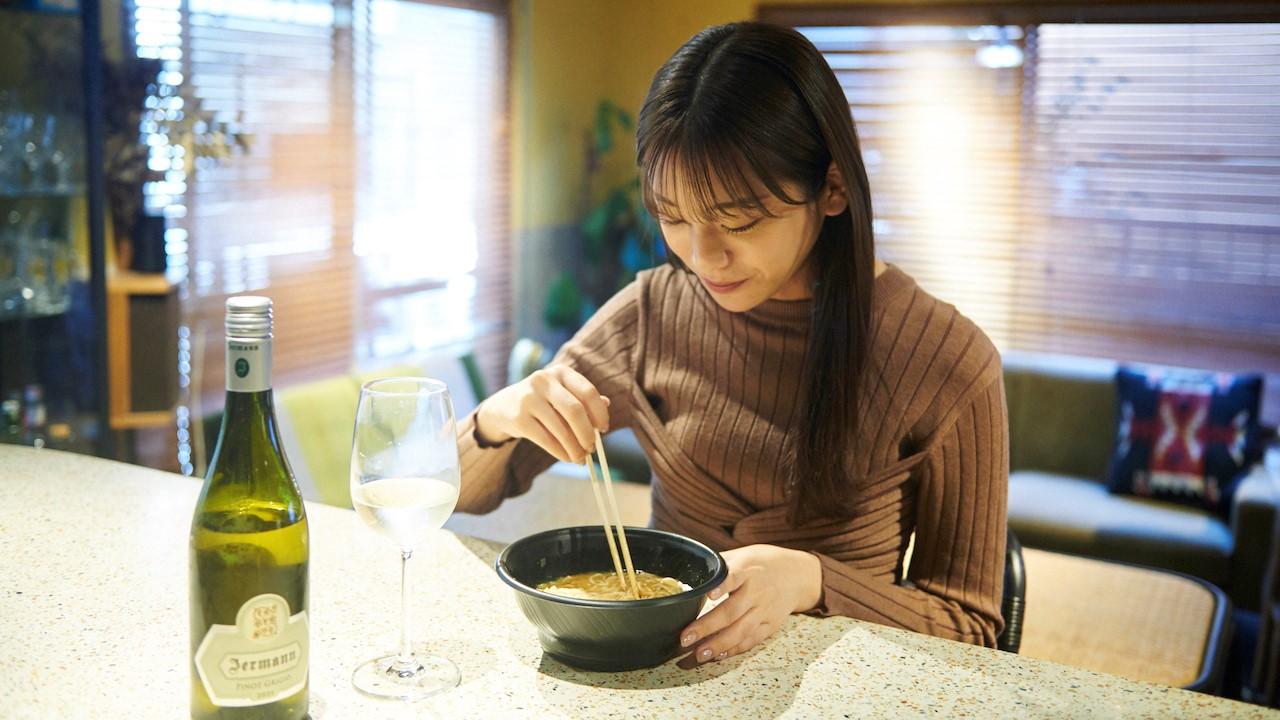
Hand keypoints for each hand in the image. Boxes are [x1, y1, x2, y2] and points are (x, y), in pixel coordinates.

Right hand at [474, 365, 609, 463]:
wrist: (503, 406)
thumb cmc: (543, 401)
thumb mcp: (561, 393)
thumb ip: (583, 398)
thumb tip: (606, 404)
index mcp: (560, 372)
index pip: (588, 392)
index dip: (600, 413)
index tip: (604, 429)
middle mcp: (543, 380)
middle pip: (575, 411)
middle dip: (587, 434)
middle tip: (592, 449)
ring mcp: (529, 398)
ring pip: (561, 429)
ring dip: (575, 449)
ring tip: (580, 458)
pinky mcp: (518, 418)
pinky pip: (546, 440)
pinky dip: (561, 453)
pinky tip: (567, 457)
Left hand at [677, 544, 821, 667]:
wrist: (798, 575)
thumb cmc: (763, 563)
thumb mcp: (743, 555)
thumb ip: (719, 565)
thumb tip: (690, 572)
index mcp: (748, 569)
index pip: (734, 577)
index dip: (721, 585)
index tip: (709, 594)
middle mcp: (757, 591)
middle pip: (732, 611)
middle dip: (707, 627)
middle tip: (685, 638)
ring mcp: (765, 610)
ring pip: (741, 631)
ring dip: (718, 644)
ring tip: (698, 654)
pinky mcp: (771, 625)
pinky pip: (751, 640)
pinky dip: (734, 650)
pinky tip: (717, 655)